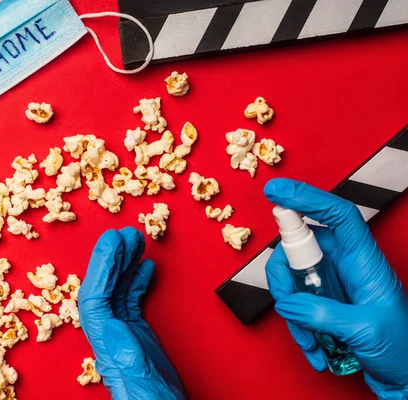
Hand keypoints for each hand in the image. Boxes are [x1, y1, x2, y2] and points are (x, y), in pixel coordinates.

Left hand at [78, 227, 186, 399]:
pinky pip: (131, 299)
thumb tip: (107, 322)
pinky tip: (143, 268)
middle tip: (123, 234)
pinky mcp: (137, 334)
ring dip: (125, 264)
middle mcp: (110, 334)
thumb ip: (124, 354)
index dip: (101, 266)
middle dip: (112, 258)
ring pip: (118, 289)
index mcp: (107, 344)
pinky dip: (137, 280)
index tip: (111, 242)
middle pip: (104, 287)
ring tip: (133, 243)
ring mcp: (123, 332)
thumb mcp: (138, 380)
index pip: (94, 295)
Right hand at [264, 178, 407, 398]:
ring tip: (310, 340)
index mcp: (363, 259)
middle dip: (286, 278)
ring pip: (292, 279)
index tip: (276, 191)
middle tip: (288, 302)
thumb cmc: (403, 348)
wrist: (407, 378)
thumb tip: (289, 304)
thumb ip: (323, 314)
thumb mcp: (366, 329)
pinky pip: (295, 305)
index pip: (336, 214)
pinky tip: (316, 350)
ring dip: (291, 312)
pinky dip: (298, 329)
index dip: (307, 197)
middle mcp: (345, 265)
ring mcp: (332, 284)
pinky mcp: (323, 304)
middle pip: (300, 248)